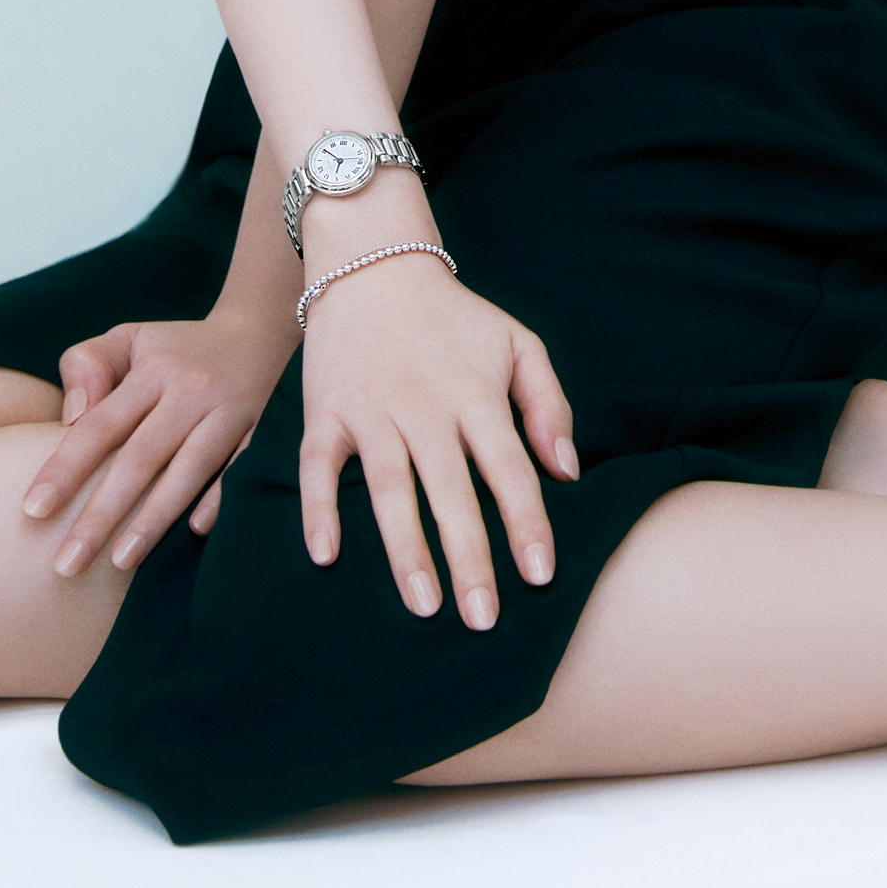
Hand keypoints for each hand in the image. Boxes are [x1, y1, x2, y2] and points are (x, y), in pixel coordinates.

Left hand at [22, 304, 295, 575]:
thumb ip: (86, 365)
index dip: (66, 468)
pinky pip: (241, 466)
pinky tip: (196, 531)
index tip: (33, 512)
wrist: (259, 330)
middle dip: (102, 514)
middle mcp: (191, 390)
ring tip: (120, 563)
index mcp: (153, 370)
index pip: (101, 424)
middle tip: (66, 565)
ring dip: (155, 518)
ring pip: (189, 469)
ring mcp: (230, 410)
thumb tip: (72, 416)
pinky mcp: (262, 428)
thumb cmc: (175, 347)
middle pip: (141, 458)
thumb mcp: (128, 338)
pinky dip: (221, 496)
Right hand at [298, 251, 576, 628]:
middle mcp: (426, 409)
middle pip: (453, 494)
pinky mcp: (326, 414)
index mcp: (477, 396)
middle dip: (471, 560)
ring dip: (407, 551)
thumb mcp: (519, 343)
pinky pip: (318, 470)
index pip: (510, 470)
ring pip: (391, 491)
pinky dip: (319, 511)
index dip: (527, 524)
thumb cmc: (456, 318)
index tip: (540, 576)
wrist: (376, 267)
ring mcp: (373, 413)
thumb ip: (548, 405)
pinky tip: (326, 557)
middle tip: (483, 620)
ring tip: (424, 606)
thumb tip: (568, 472)